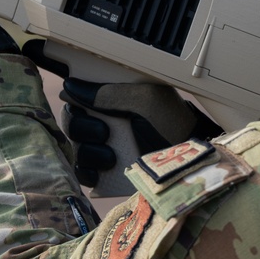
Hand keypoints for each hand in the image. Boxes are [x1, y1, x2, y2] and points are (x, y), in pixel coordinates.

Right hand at [59, 78, 222, 187]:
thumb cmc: (170, 121)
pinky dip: (87, 172)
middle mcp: (103, 121)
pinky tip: (102, 171)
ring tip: (111, 156)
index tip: (84, 106)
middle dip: (82, 128)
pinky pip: (82, 172)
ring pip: (75, 148)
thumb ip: (108, 93)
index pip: (76, 96)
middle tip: (104, 132)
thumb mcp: (144, 99)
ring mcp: (103, 147)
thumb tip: (71, 86)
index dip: (74, 101)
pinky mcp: (106, 172)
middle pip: (71, 123)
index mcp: (110, 99)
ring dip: (88, 152)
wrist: (189, 156)